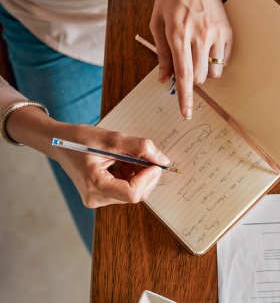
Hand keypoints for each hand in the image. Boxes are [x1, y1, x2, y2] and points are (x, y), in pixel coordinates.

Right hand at [50, 124, 170, 207]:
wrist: (59, 143)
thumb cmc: (80, 139)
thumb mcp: (111, 138)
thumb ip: (139, 147)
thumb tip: (162, 160)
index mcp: (94, 184)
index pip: (132, 193)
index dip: (148, 178)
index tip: (154, 163)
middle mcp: (95, 197)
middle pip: (135, 194)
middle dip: (145, 175)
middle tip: (142, 155)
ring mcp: (97, 199)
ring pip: (133, 192)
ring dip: (138, 174)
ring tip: (126, 157)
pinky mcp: (101, 196)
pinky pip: (126, 190)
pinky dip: (131, 176)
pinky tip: (122, 163)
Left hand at [149, 0, 230, 118]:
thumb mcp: (157, 21)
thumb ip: (160, 52)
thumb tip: (163, 77)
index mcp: (178, 35)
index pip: (184, 75)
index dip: (185, 98)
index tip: (186, 113)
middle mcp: (199, 36)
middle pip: (200, 78)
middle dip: (192, 79)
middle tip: (184, 65)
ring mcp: (216, 34)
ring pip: (214, 72)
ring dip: (204, 71)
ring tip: (197, 56)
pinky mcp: (228, 32)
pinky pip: (224, 60)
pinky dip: (215, 61)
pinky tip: (207, 47)